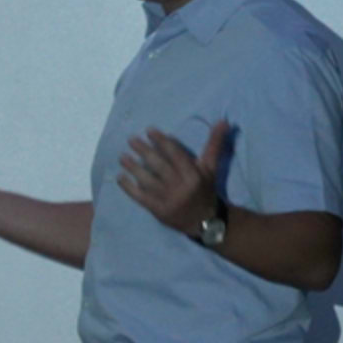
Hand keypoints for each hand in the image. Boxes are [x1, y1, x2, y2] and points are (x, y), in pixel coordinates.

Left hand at [118, 121, 233, 237]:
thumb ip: (214, 144)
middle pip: (159, 166)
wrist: (204, 221)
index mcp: (194, 175)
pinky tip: (120, 177)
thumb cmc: (205, 189)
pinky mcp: (158, 210)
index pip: (175, 155)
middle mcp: (180, 186)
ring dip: (133, 168)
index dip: (162, 142)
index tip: (149, 130)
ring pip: (148, 180)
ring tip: (122, 156)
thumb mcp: (211, 167)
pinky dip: (128, 187)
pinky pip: (140, 197)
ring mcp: (167, 199)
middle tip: (131, 139)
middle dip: (144, 151)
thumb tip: (222, 121)